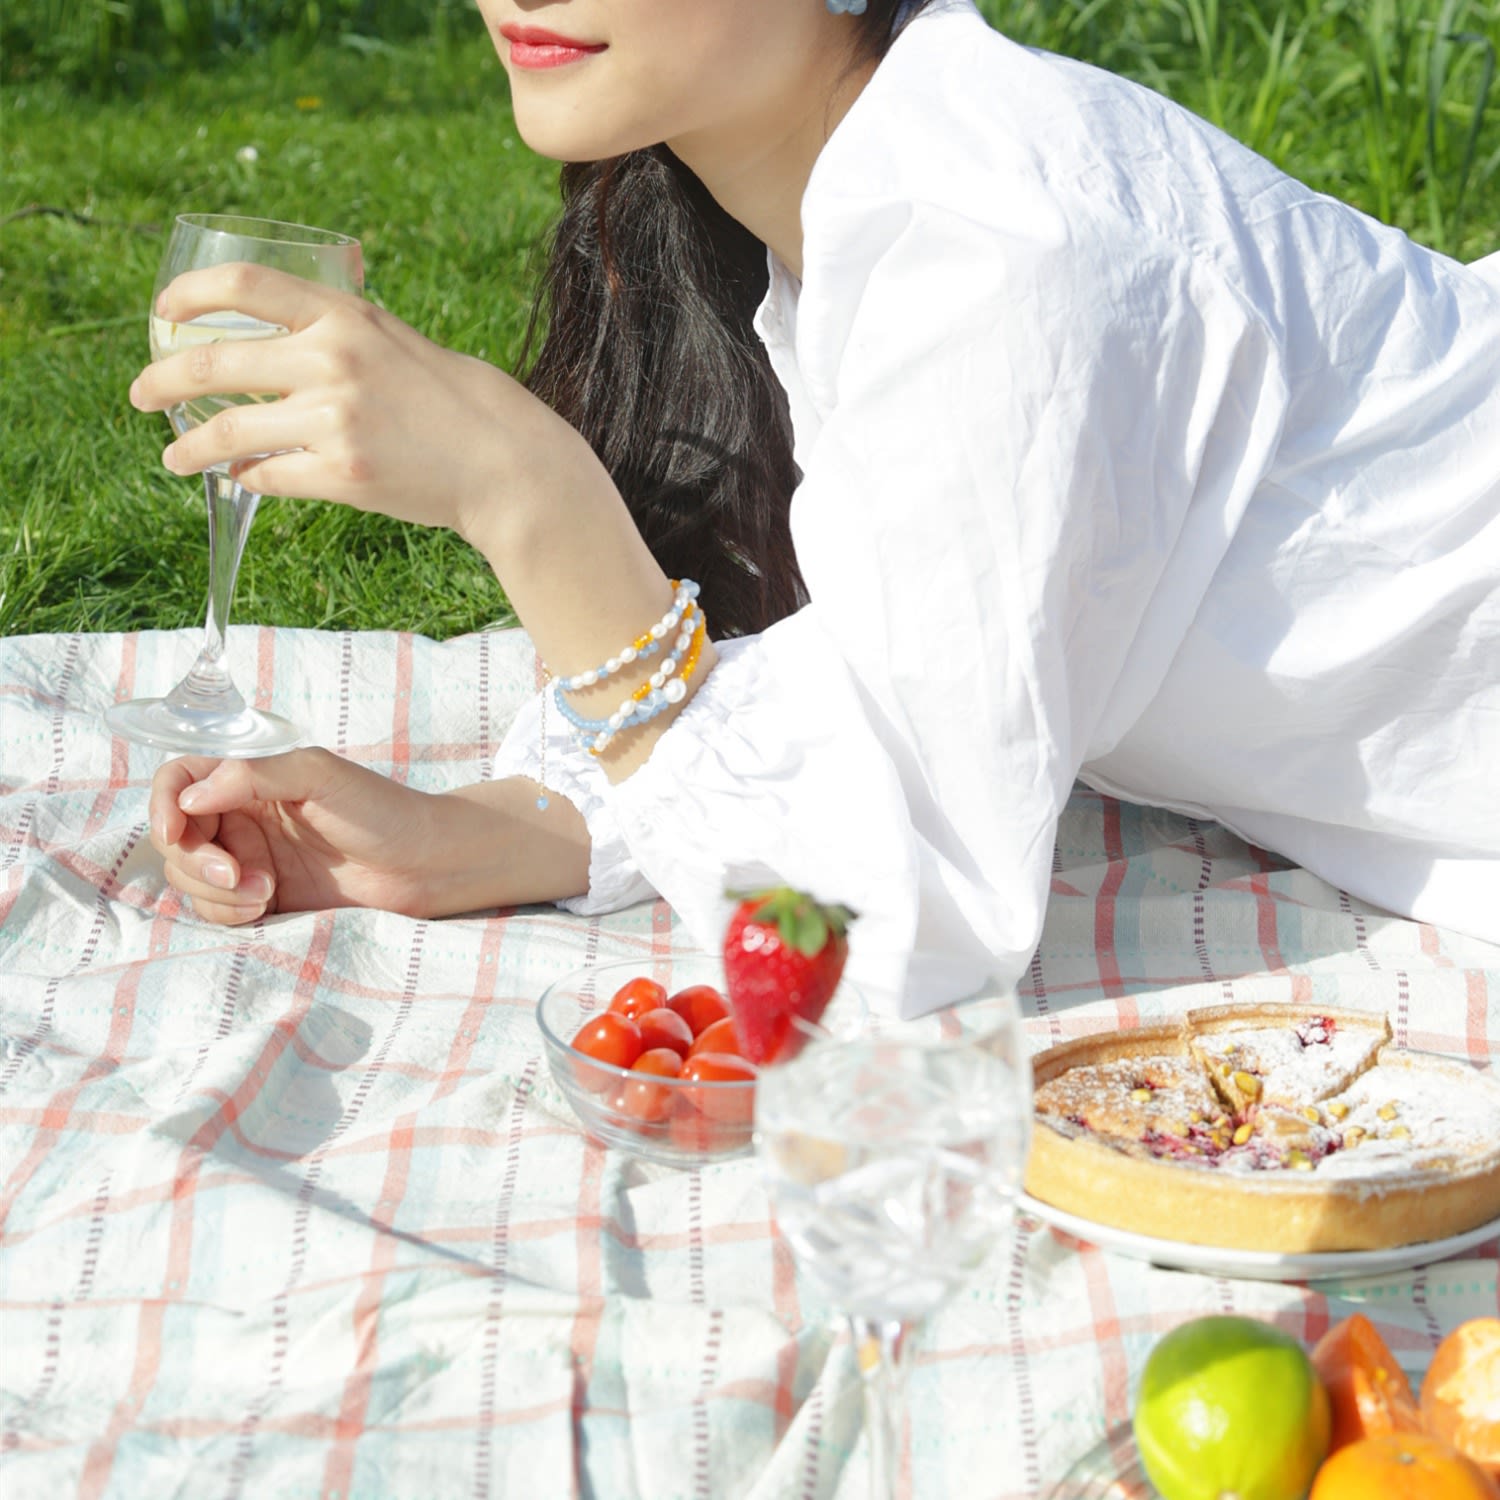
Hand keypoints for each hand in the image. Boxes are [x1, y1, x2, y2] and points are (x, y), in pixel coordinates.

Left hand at [127, 262, 596, 545]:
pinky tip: (240, 479)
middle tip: (141, 395)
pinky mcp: (344, 476)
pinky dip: (247, 479)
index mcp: (345, 317)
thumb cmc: (453, 402)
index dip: (188, 296)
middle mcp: (333, 362)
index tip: (162, 314)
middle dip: (161, 382)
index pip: (243, 286)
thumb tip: (275, 343)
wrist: (504, 461)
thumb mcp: (395, 341)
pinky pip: (268, 476)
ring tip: (175, 459)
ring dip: (190, 448)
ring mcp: (336, 421)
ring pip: (229, 432)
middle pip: (213, 363)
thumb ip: (339, 333)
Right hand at [149, 748, 437, 923]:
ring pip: (189, 877)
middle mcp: (241, 815)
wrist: (422, 865)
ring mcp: (248, 858)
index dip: (163, 805)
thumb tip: (191, 796)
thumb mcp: (321, 775)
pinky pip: (215, 909)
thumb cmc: (380, 810)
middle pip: (176, 836)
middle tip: (234, 875)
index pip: (179, 781)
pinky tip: (266, 907)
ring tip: (267, 892)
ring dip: (215, 891)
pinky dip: (227, 912)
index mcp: (250, 776)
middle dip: (194, 860)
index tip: (173, 832)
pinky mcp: (259, 899)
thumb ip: (255, 773)